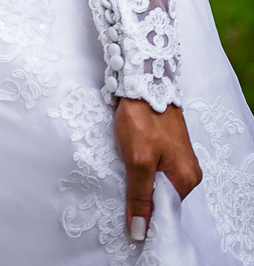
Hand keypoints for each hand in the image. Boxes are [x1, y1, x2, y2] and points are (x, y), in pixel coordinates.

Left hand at [115, 98, 201, 241]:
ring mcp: (178, 158)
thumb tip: (139, 231)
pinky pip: (154, 167)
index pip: (166, 211)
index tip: (128, 214)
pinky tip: (129, 158)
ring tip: (125, 168)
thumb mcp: (138, 160)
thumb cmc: (143, 117)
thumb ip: (139, 196)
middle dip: (141, 194)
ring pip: (155, 182)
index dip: (146, 214)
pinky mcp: (167, 147)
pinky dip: (141, 167)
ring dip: (139, 179)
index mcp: (186, 179)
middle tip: (123, 183)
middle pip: (161, 197)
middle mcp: (188, 172)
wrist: (143, 80)